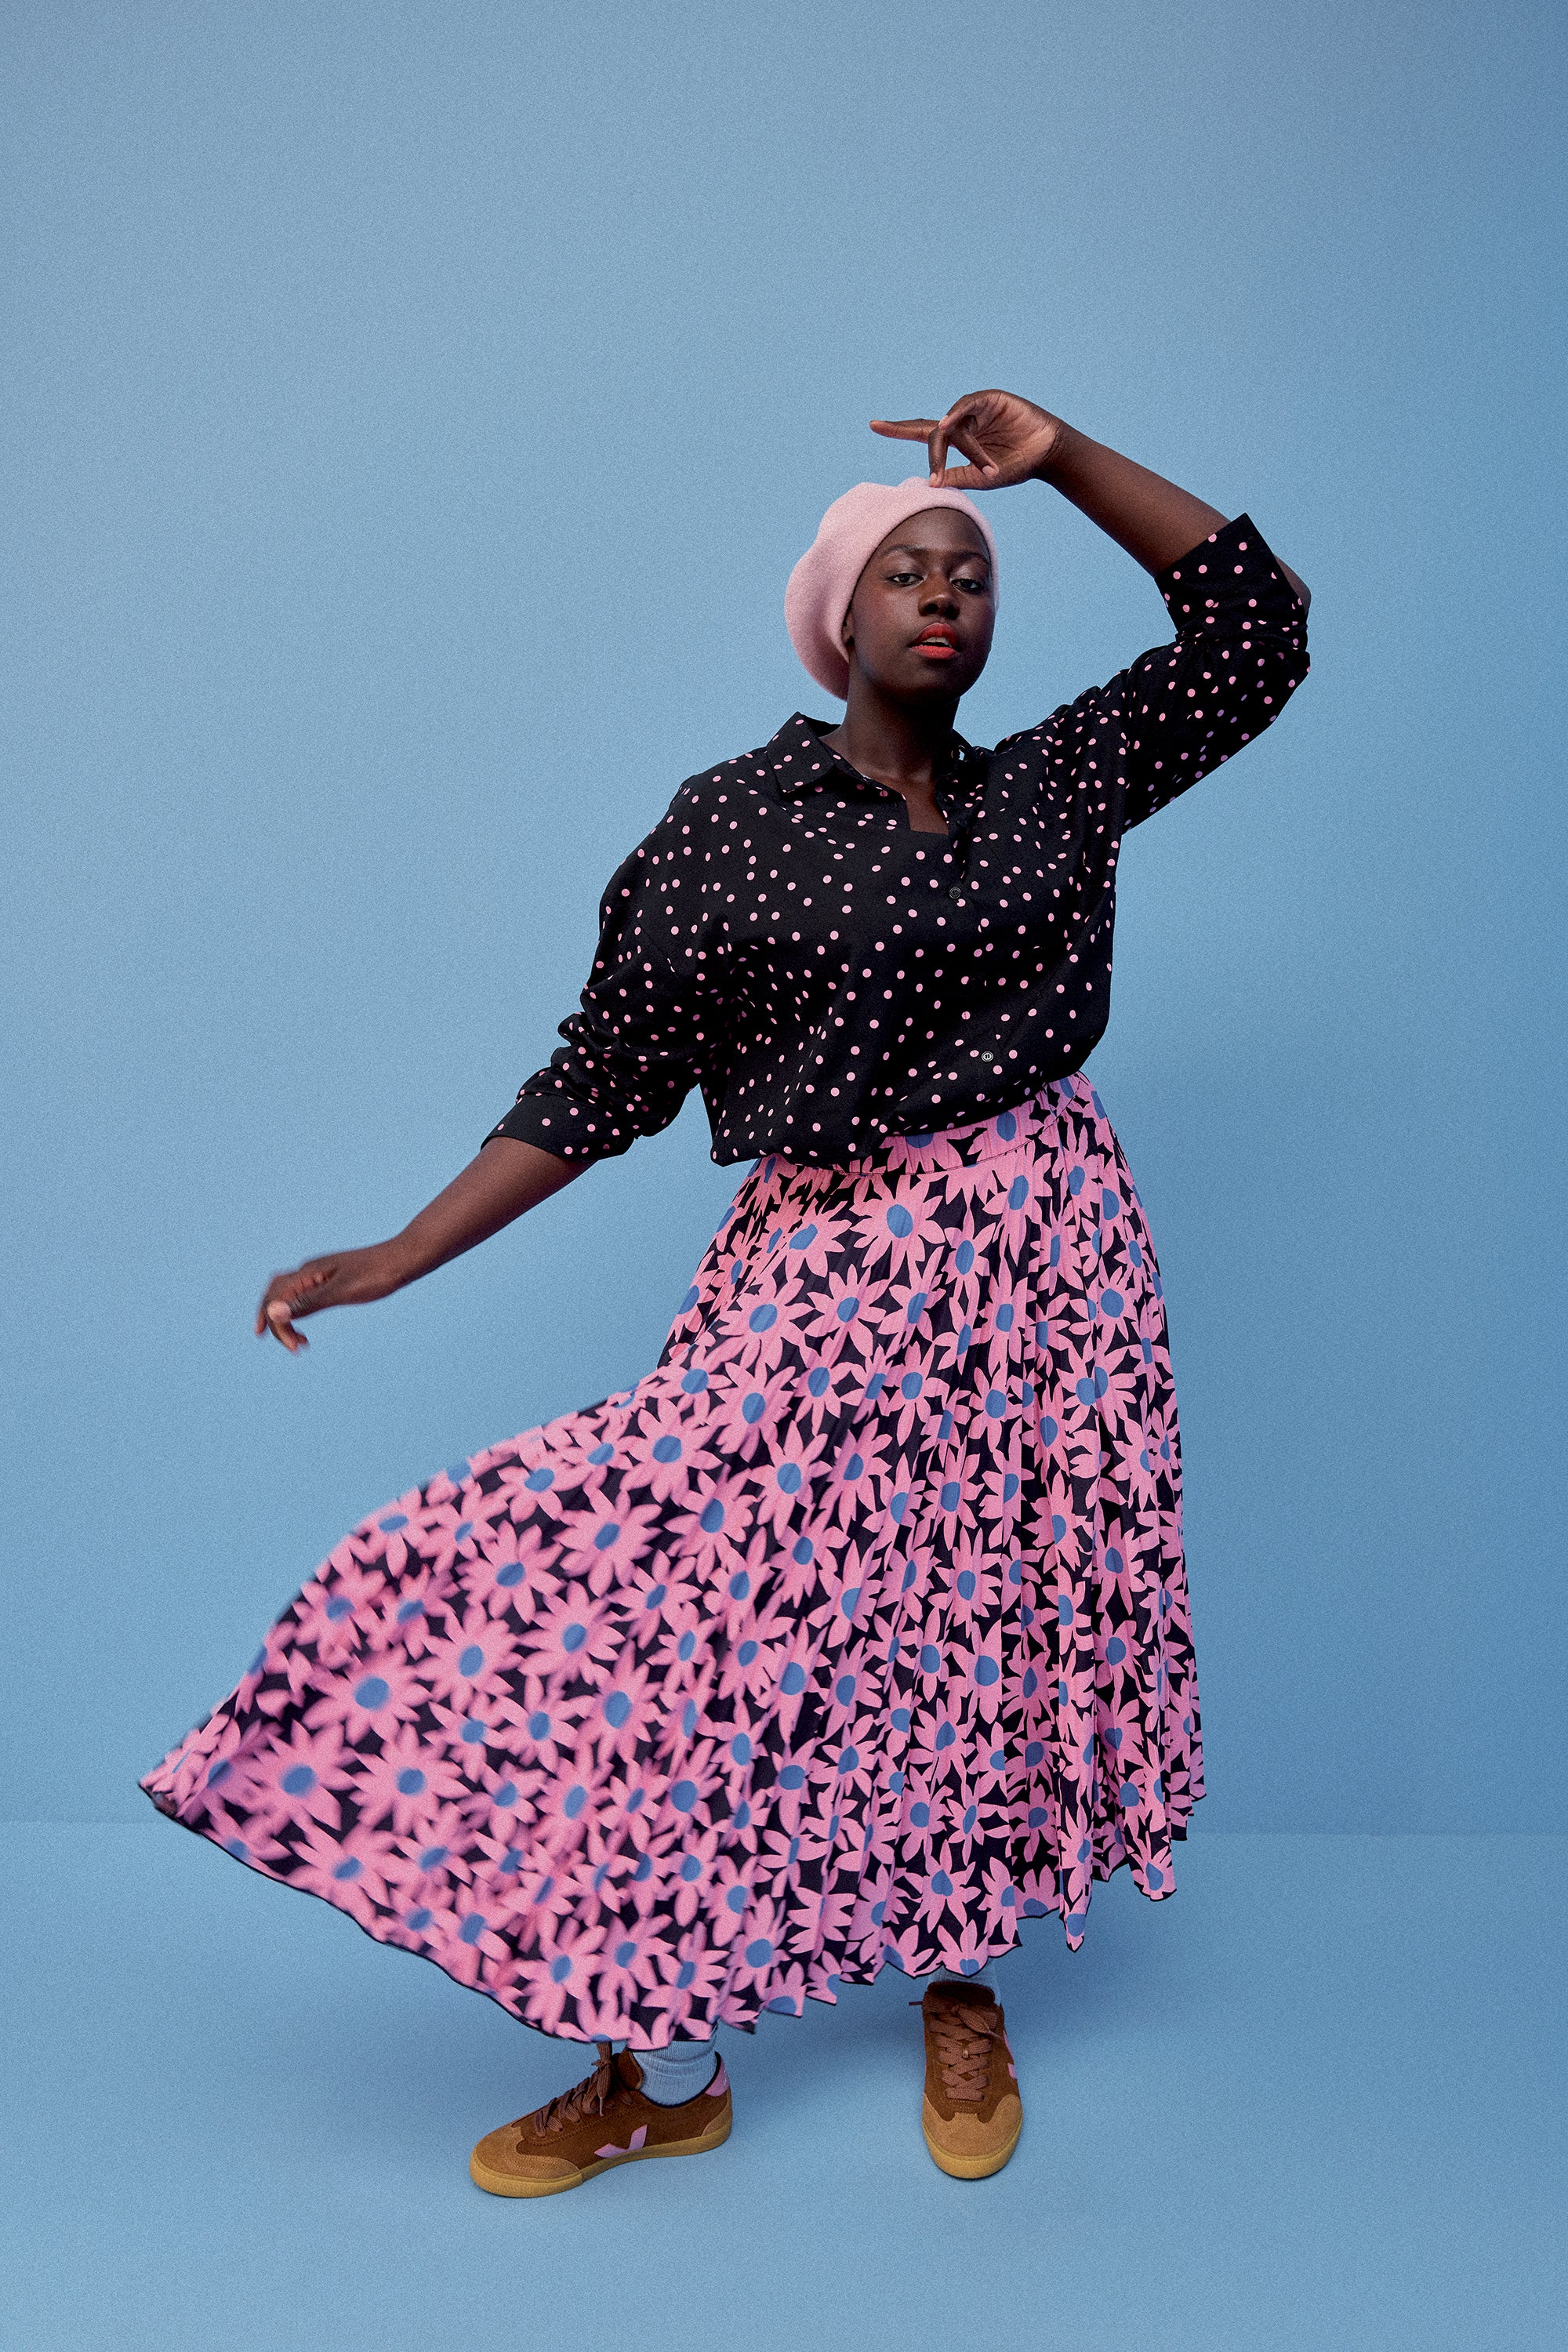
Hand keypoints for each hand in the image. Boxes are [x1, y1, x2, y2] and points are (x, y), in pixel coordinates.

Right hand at [255, 1241, 410, 1352]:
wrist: (404, 1258)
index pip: (275, 1300)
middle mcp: (309, 1270)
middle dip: (275, 1322)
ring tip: (300, 1343)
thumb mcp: (342, 1293)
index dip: (278, 1326)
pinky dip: (299, 1311)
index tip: (295, 1348)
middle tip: (293, 1348)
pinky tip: (308, 1323)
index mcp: (307, 1272)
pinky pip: (303, 1293)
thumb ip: (307, 1303)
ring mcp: (319, 1273)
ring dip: (286, 1319)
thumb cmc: (377, 1275)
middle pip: (275, 1295)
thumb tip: (273, 1312)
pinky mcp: (331, 1277)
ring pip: (287, 1294)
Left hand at [870, 390, 1065, 490]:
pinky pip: (968, 405)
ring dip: (960, 449)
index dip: (899, 430)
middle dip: (901, 427)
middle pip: (927, 425)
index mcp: (957, 440)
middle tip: (877, 426)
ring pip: (953, 428)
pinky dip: (957, 414)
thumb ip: (956, 476)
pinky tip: (947, 423)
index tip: (874, 425)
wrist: (1046, 454)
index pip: (923, 435)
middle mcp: (962, 422)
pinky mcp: (991, 399)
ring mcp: (975, 410)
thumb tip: (927, 484)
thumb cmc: (1015, 465)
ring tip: (975, 465)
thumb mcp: (980, 476)